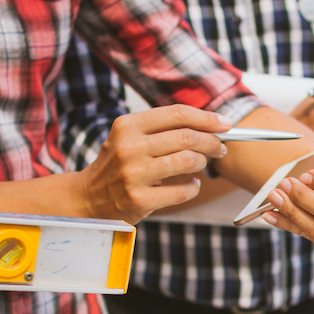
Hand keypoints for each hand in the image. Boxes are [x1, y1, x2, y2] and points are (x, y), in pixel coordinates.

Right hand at [77, 105, 230, 222]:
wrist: (89, 197)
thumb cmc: (117, 165)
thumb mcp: (129, 137)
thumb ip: (161, 128)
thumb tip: (208, 124)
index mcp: (127, 125)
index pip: (177, 114)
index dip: (206, 118)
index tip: (225, 123)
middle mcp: (129, 147)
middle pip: (187, 137)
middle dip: (212, 141)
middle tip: (220, 148)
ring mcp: (133, 174)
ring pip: (188, 161)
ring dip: (203, 163)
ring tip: (202, 165)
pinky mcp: (139, 199)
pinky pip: (182, 191)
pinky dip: (194, 188)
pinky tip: (192, 185)